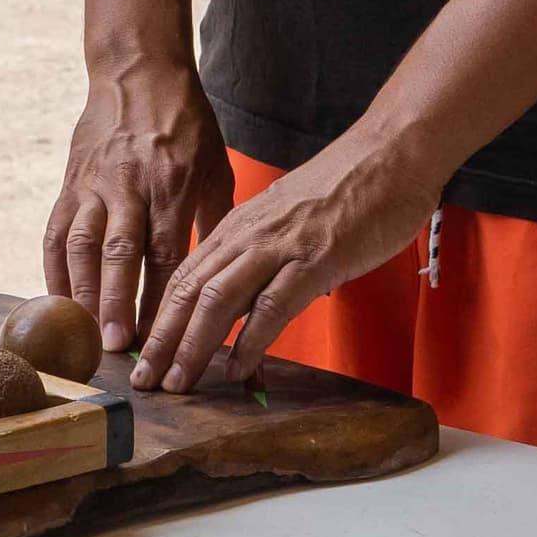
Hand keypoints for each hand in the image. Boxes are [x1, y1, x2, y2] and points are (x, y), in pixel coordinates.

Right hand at [46, 69, 233, 353]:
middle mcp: (131, 185)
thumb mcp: (214, 167)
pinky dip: (54, 268)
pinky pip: (57, 230)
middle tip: (116, 346)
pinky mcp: (71, 181)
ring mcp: (96, 183)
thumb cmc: (186, 124)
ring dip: (82, 291)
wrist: (139, 71)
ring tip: (85, 333)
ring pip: (82, 243)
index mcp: (173, 184)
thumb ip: (213, 221)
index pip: (166, 252)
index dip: (161, 299)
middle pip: (120, 251)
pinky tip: (58, 301)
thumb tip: (224, 273)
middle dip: (117, 302)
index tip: (162, 339)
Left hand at [132, 126, 436, 393]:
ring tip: (177, 383)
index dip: (159, 317)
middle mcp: (250, 234)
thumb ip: (266, 255)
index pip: (185, 275)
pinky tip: (237, 369)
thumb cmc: (349, 187)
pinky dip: (250, 342)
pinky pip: (272, 305)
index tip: (144, 353)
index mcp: (241, 225)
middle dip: (162, 340)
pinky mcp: (315, 259)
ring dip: (193, 346)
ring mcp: (281, 246)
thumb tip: (252, 299)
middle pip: (189, 290)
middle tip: (144, 380)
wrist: (392, 153)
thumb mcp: (290, 220)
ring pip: (218, 299)